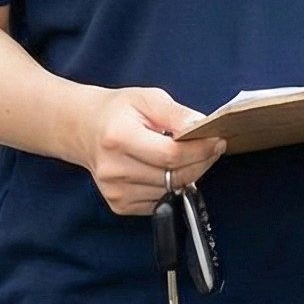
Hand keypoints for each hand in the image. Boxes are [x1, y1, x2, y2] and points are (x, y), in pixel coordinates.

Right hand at [76, 87, 225, 214]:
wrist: (85, 129)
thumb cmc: (118, 111)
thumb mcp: (148, 98)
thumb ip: (177, 114)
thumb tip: (202, 127)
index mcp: (119, 138)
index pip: (171, 154)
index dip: (201, 149)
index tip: (217, 140)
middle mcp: (114, 169)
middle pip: (174, 176)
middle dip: (201, 161)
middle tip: (212, 147)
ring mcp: (115, 191)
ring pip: (171, 191)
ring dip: (189, 174)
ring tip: (189, 155)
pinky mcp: (119, 205)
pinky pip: (160, 201)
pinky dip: (171, 187)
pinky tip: (167, 169)